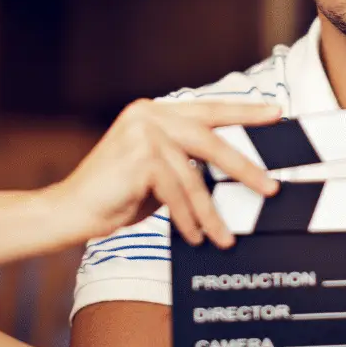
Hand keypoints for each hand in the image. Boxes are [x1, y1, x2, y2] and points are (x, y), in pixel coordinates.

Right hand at [47, 99, 282, 247]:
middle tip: (270, 187)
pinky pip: (176, 194)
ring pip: (194, 174)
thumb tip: (231, 171)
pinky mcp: (138, 159)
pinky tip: (194, 237)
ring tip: (225, 236)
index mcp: (154, 111)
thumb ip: (186, 163)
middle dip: (244, 166)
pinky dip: (187, 220)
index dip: (244, 111)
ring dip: (211, 211)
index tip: (275, 114)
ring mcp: (142, 134)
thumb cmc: (116, 195)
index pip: (208, 109)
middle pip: (210, 138)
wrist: (70, 211)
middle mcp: (148, 114)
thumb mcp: (158, 173)